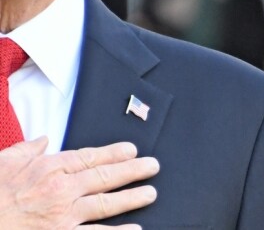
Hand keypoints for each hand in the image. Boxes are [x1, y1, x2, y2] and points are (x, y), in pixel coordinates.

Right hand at [0, 136, 158, 228]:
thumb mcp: (4, 162)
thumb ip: (27, 149)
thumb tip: (44, 140)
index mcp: (50, 168)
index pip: (90, 157)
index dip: (114, 153)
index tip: (133, 150)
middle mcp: (61, 190)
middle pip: (105, 178)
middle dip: (133, 171)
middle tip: (154, 166)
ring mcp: (62, 218)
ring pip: (105, 206)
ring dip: (131, 199)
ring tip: (151, 194)